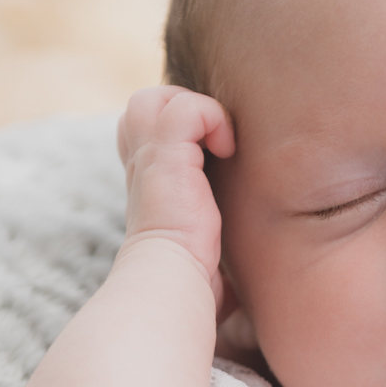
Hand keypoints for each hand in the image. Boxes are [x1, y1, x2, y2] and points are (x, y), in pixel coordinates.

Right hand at [116, 85, 235, 309]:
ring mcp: (150, 159)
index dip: (184, 136)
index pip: (152, 138)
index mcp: (151, 188)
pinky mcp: (164, 156)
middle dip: (184, 112)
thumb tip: (241, 288)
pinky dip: (211, 117)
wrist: (172, 285)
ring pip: (155, 98)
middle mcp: (144, 168)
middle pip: (144, 107)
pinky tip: (227, 149)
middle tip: (216, 145)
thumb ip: (215, 251)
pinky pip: (185, 108)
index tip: (216, 160)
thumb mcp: (204, 258)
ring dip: (195, 109)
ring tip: (221, 143)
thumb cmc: (191, 286)